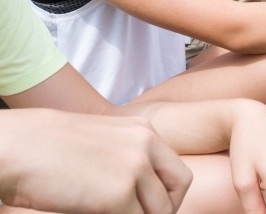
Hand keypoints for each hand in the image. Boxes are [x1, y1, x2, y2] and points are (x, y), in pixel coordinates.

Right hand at [0, 109, 190, 213]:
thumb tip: (140, 192)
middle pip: (176, 193)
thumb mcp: (103, 140)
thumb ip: (128, 158)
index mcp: (143, 131)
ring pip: (157, 213)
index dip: (169, 198)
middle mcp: (145, 146)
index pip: (178, 173)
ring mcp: (133, 170)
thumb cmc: (47, 146)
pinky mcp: (117, 196)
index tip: (153, 210)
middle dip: (162, 213)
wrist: (16, 146)